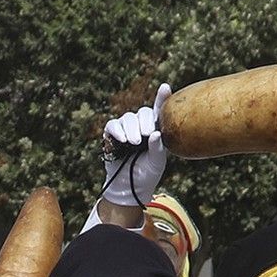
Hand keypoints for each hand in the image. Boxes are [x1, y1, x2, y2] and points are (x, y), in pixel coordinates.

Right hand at [101, 84, 169, 207]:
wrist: (130, 188)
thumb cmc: (147, 174)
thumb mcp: (157, 162)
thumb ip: (158, 148)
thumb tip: (155, 133)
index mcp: (155, 129)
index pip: (159, 110)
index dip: (162, 98)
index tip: (165, 88)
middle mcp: (140, 126)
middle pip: (142, 112)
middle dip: (144, 122)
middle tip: (146, 135)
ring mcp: (125, 129)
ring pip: (127, 118)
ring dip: (131, 129)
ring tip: (134, 143)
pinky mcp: (111, 135)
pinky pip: (112, 125)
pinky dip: (117, 130)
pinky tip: (122, 139)